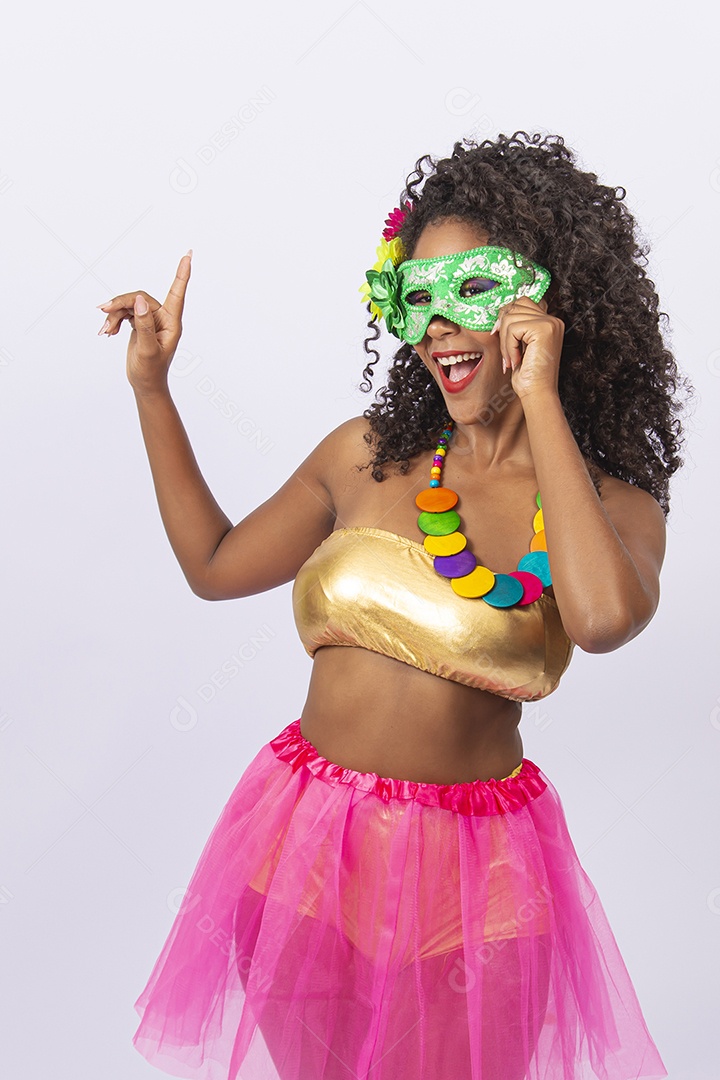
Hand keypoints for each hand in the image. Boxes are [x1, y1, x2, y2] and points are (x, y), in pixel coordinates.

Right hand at [96, 252, 191, 393]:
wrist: (145, 384)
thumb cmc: (151, 371)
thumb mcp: (147, 350)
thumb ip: (144, 325)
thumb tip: (139, 300)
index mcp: (171, 323)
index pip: (177, 293)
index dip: (182, 273)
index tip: (188, 254)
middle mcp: (163, 318)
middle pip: (140, 298)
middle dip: (120, 304)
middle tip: (103, 311)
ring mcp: (151, 320)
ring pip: (129, 305)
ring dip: (114, 315)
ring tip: (105, 331)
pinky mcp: (140, 324)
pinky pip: (124, 313)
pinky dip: (114, 320)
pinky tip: (107, 332)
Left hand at [492, 296, 564, 399]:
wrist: (538, 393)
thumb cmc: (529, 375)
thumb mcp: (521, 345)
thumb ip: (516, 326)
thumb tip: (500, 313)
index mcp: (549, 322)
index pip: (521, 303)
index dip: (505, 317)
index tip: (498, 334)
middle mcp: (553, 319)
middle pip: (514, 306)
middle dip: (503, 329)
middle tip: (506, 352)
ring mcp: (550, 323)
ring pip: (511, 317)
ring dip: (505, 341)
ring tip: (511, 359)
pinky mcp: (543, 329)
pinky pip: (512, 329)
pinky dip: (508, 346)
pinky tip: (516, 360)